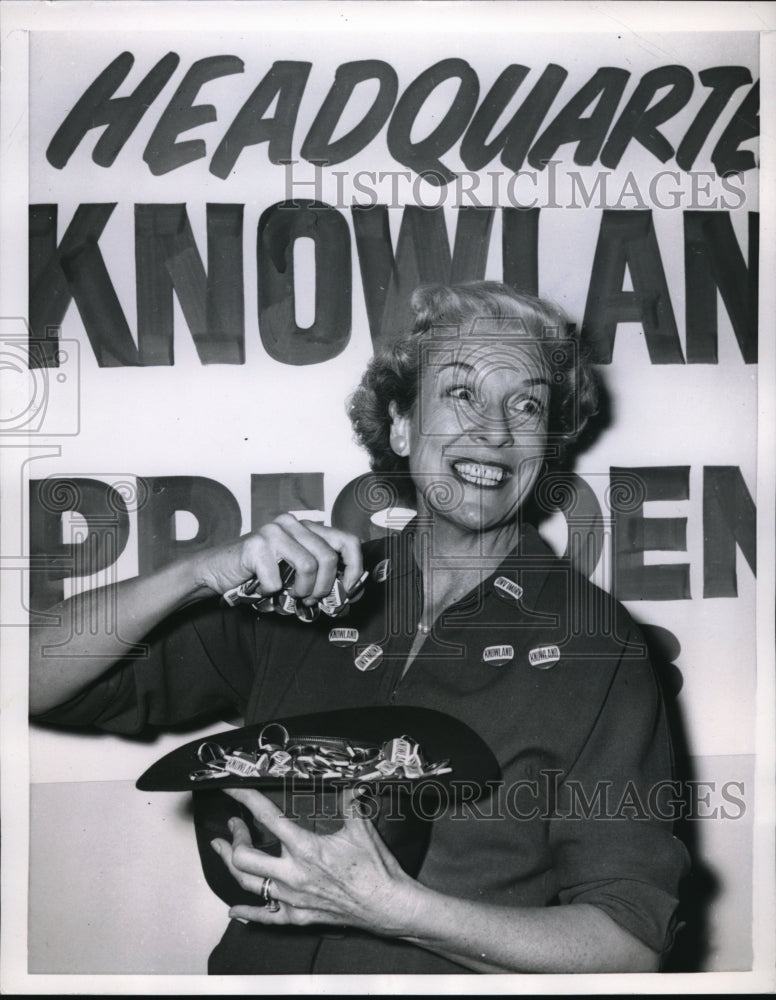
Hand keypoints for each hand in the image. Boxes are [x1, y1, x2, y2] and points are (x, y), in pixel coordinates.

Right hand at [189, 514, 362, 602]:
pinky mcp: (256, 545)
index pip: (347, 540)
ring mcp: (274, 531)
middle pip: (329, 557)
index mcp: (307, 527)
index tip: (348, 589)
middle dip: (324, 587)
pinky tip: (263, 589)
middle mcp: (293, 523)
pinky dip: (271, 593)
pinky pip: (278, 580)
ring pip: (309, 567)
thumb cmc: (259, 574)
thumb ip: (321, 574)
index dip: (354, 567)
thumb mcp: (296, 571)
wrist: (216, 571)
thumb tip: (352, 592)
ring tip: (290, 596)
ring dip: (301, 591)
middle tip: (311, 600)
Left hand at [210, 787, 417, 933]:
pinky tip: (235, 910)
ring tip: (223, 851)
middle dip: (234, 837)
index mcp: (305, 848)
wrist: (387, 905)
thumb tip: (351, 784)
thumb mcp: (362, 827)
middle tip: (234, 825)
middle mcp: (292, 874)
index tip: (231, 790)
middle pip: (244, 857)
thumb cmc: (375, 870)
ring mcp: (291, 898)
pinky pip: (265, 917)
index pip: (267, 817)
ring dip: (231, 866)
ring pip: (248, 883)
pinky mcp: (297, 916)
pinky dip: (247, 913)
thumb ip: (351, 802)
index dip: (245, 799)